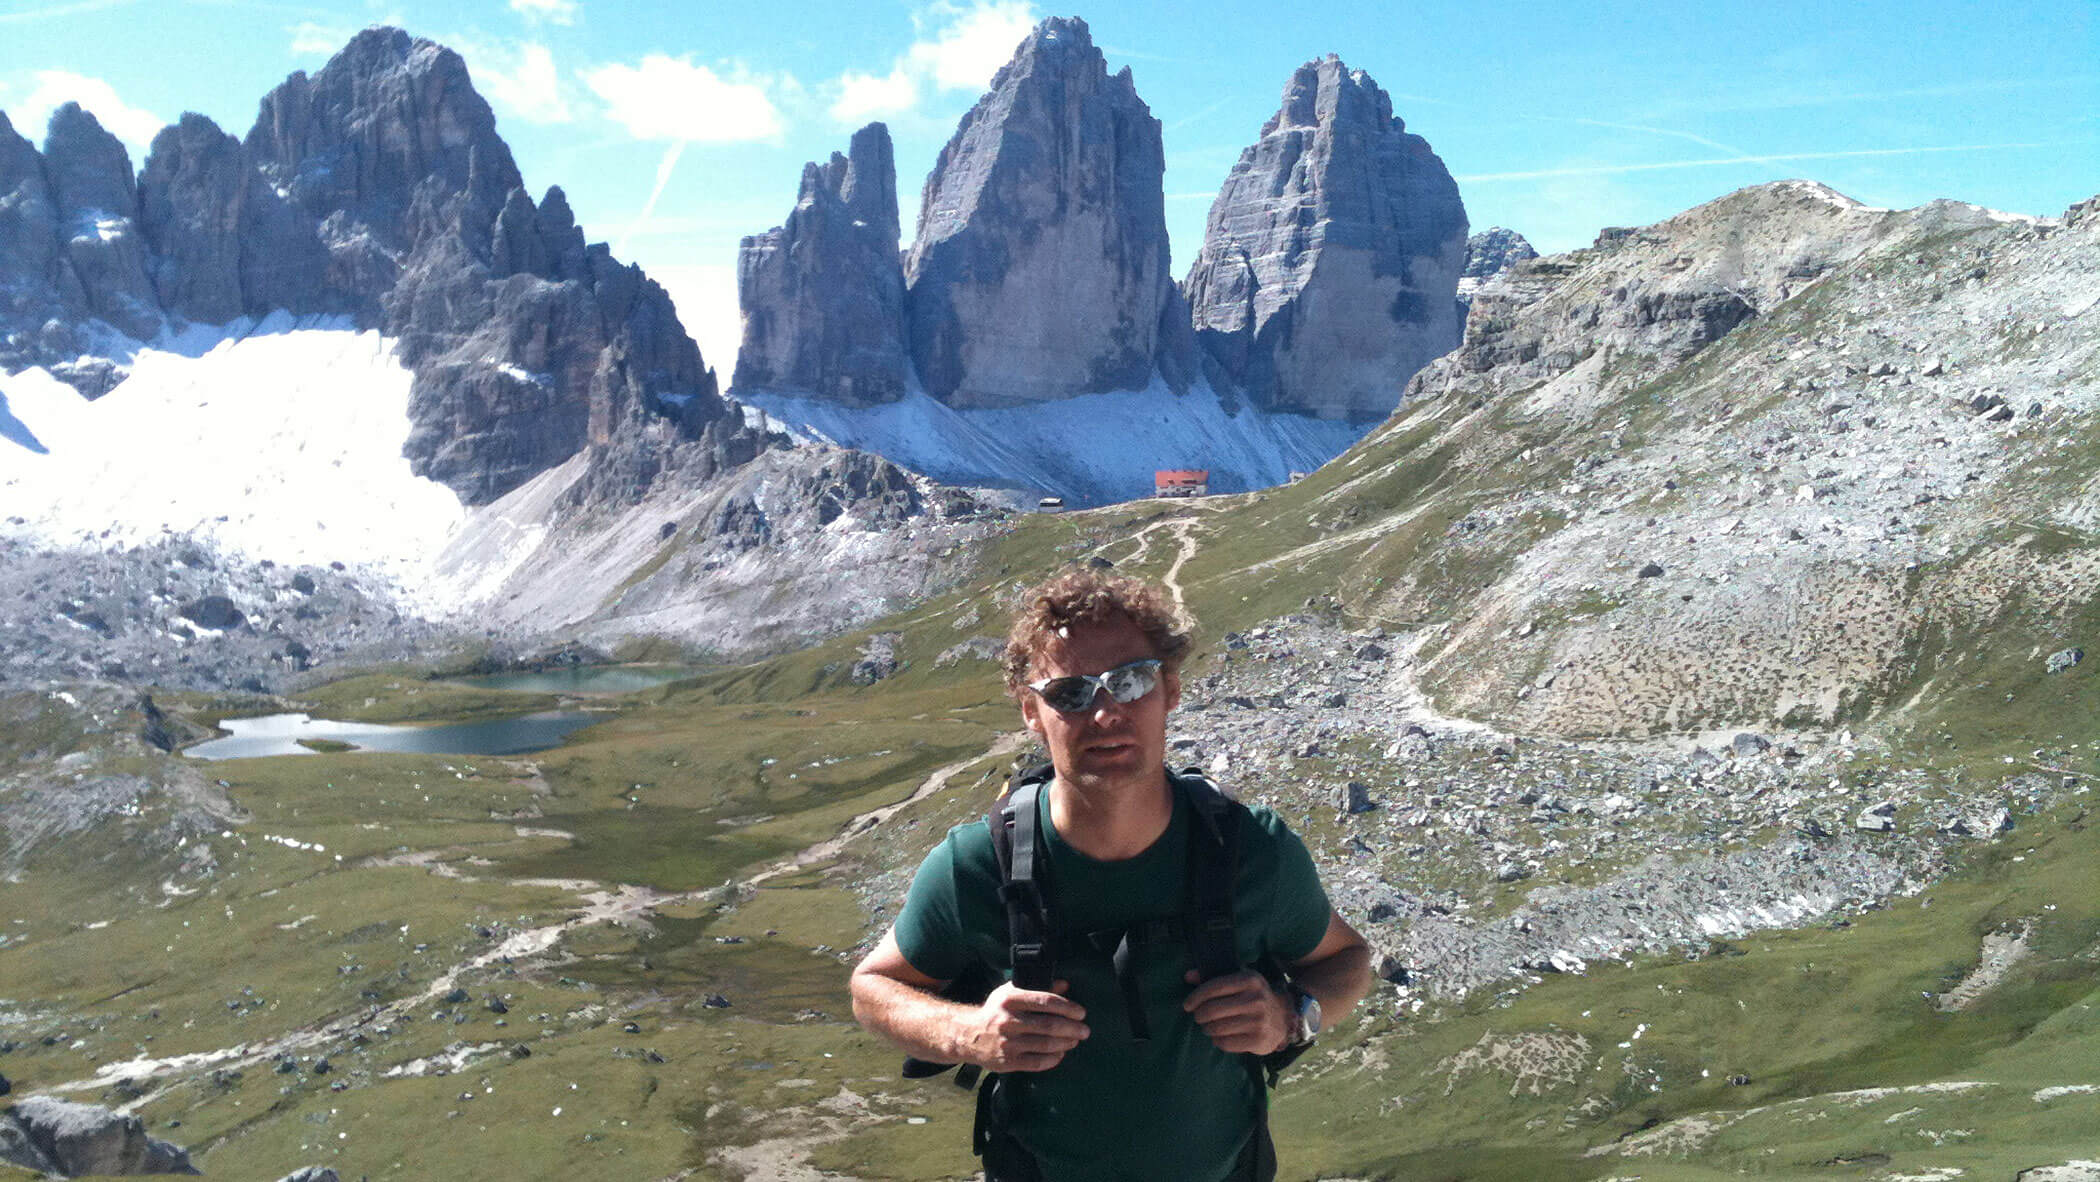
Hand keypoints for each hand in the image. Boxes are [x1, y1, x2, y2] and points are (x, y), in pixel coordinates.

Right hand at [957, 979, 1088, 1072]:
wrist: (968, 1035)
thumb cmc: (995, 1011)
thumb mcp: (1011, 993)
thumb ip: (1038, 988)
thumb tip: (1065, 984)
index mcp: (1010, 999)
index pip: (1045, 1001)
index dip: (1067, 1007)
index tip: (1081, 1012)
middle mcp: (1008, 1021)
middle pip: (1049, 1025)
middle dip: (1072, 1028)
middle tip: (1085, 1030)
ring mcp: (1007, 1043)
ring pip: (1045, 1044)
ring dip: (1066, 1043)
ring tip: (1075, 1040)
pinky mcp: (1007, 1062)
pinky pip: (1037, 1062)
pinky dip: (1053, 1059)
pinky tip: (1060, 1054)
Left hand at [1182, 969, 1290, 1055]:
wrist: (1283, 1018)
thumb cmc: (1253, 997)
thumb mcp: (1239, 982)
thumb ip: (1213, 977)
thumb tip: (1188, 976)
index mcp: (1250, 980)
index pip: (1214, 987)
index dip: (1196, 997)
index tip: (1187, 1005)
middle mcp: (1256, 999)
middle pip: (1212, 1010)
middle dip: (1199, 1015)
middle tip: (1199, 1017)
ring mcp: (1258, 1021)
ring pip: (1217, 1028)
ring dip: (1207, 1029)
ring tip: (1209, 1027)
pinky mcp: (1258, 1040)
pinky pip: (1225, 1043)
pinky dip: (1217, 1041)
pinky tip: (1220, 1037)